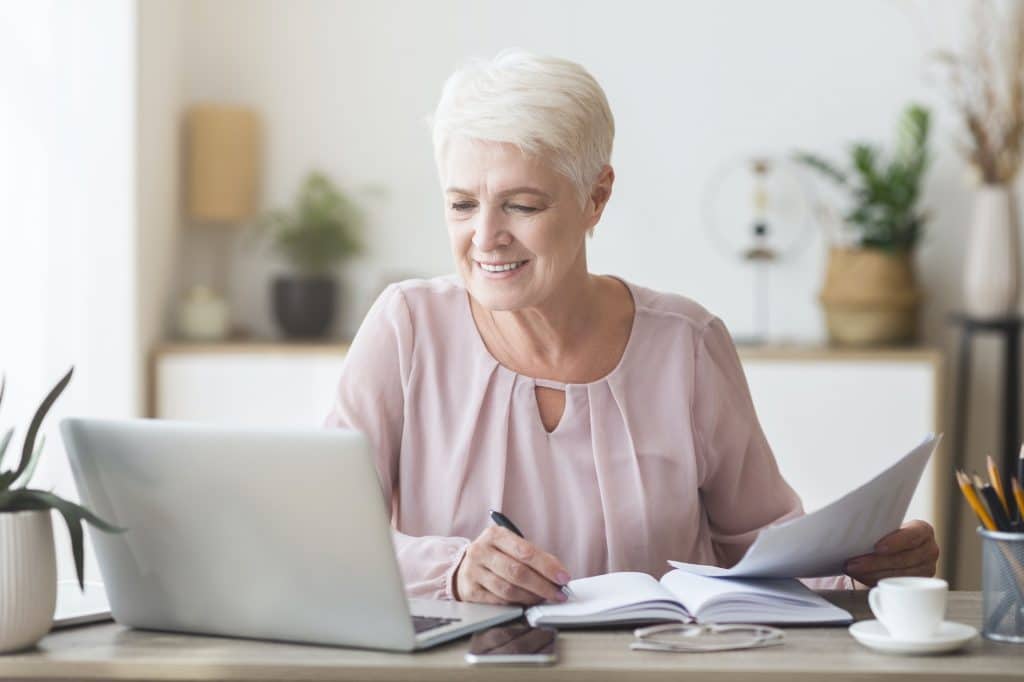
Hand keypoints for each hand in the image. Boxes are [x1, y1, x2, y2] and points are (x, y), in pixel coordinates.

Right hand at [453, 526, 570, 604]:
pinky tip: (526, 603)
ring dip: (531, 597)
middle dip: (542, 585)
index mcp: (494, 535)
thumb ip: (535, 557)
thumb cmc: (497, 556)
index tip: (563, 578)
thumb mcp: (512, 547)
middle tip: (558, 594)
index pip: (526, 551)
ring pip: (508, 589)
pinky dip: (516, 604)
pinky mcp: (470, 591)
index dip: (547, 567)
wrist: (466, 566)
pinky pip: (499, 601)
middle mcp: (480, 551)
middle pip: (517, 572)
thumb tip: (559, 574)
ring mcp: (472, 571)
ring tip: (543, 598)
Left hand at [843, 520, 939, 586]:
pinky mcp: (918, 584)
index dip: (895, 542)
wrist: (894, 550)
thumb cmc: (887, 535)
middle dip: (874, 562)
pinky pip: (896, 586)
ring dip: (872, 574)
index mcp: (923, 531)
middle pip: (902, 559)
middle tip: (852, 563)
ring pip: (898, 575)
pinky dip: (876, 582)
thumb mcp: (886, 528)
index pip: (912, 536)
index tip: (876, 547)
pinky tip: (862, 578)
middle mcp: (929, 550)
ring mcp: (927, 569)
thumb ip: (877, 527)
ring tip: (853, 571)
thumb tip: (852, 530)